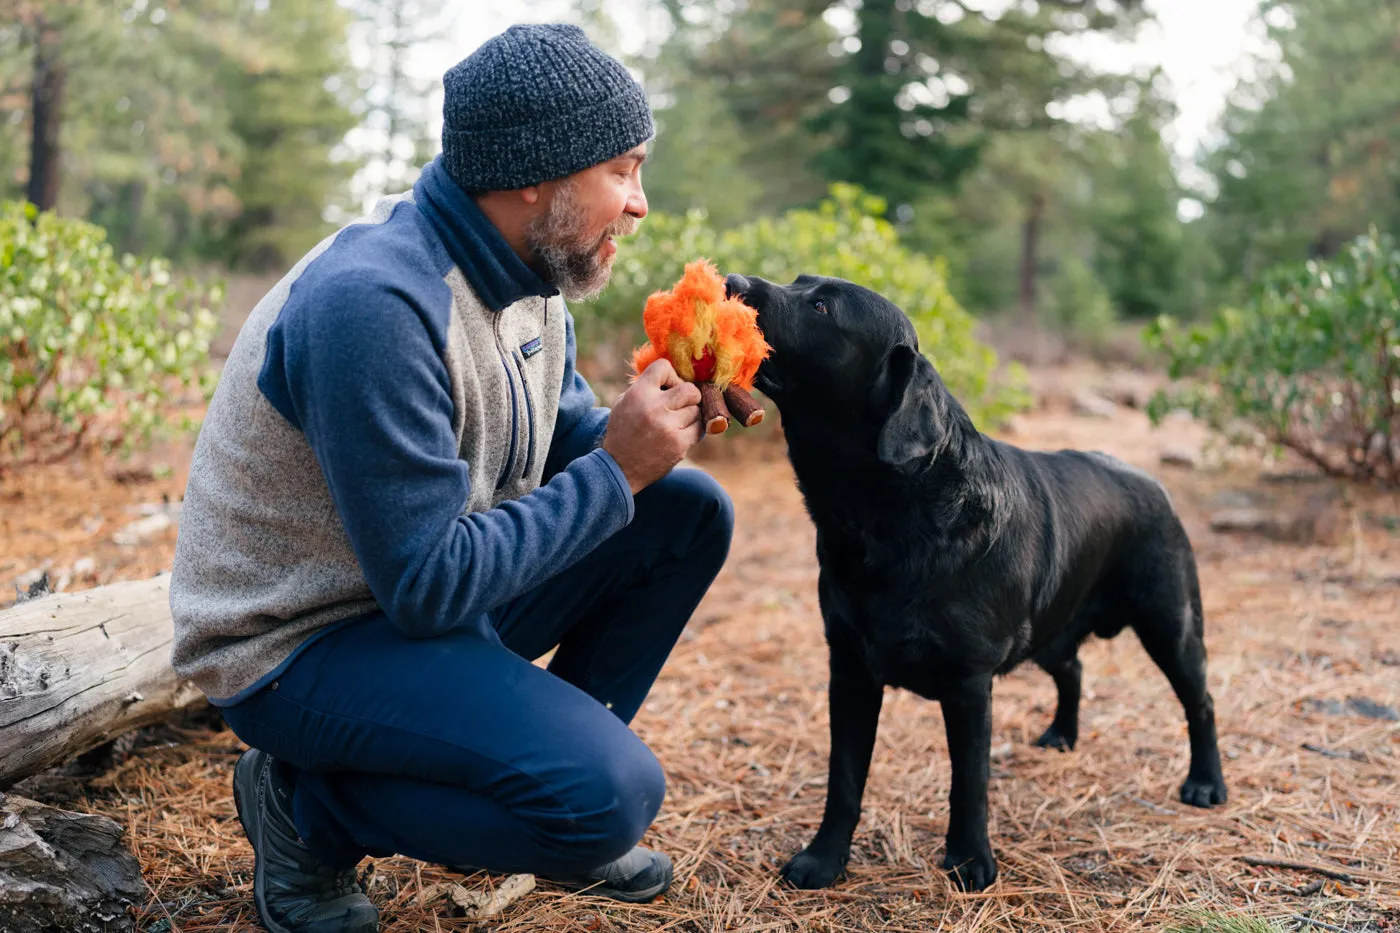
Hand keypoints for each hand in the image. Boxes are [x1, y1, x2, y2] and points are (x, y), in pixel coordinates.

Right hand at [602, 359, 702, 493]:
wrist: (619, 468)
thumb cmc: (623, 432)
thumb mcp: (624, 403)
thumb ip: (645, 387)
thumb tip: (672, 375)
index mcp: (638, 393)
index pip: (664, 366)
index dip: (670, 375)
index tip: (667, 386)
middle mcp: (654, 407)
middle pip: (690, 389)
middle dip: (687, 396)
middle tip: (680, 404)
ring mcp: (669, 427)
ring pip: (697, 409)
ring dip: (690, 414)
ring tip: (676, 422)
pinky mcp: (679, 444)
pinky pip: (699, 428)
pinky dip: (693, 429)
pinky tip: (680, 433)